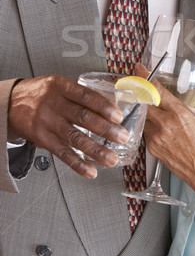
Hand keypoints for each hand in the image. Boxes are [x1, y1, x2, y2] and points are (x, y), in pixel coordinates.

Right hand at [8, 75, 128, 177]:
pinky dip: (78, 164)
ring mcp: (46, 123)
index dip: (103, 107)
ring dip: (96, 151)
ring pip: (74, 138)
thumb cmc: (41, 93)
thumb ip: (81, 94)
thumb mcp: (59, 84)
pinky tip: (90, 170)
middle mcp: (53, 104)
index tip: (118, 116)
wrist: (11, 103)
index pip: (85, 96)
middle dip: (105, 129)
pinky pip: (62, 153)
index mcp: (60, 86)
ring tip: (111, 158)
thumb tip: (111, 105)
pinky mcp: (42, 139)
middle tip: (122, 137)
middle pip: (82, 118)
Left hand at [143, 64, 194, 197]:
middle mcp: (164, 125)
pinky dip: (148, 123)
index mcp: (179, 114)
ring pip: (142, 116)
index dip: (144, 76)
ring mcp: (156, 138)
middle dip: (139, 91)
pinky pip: (145, 130)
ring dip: (143, 108)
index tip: (139, 68)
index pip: (155, 89)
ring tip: (146, 101)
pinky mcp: (153, 149)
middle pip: (142, 101)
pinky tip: (155, 121)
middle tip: (139, 83)